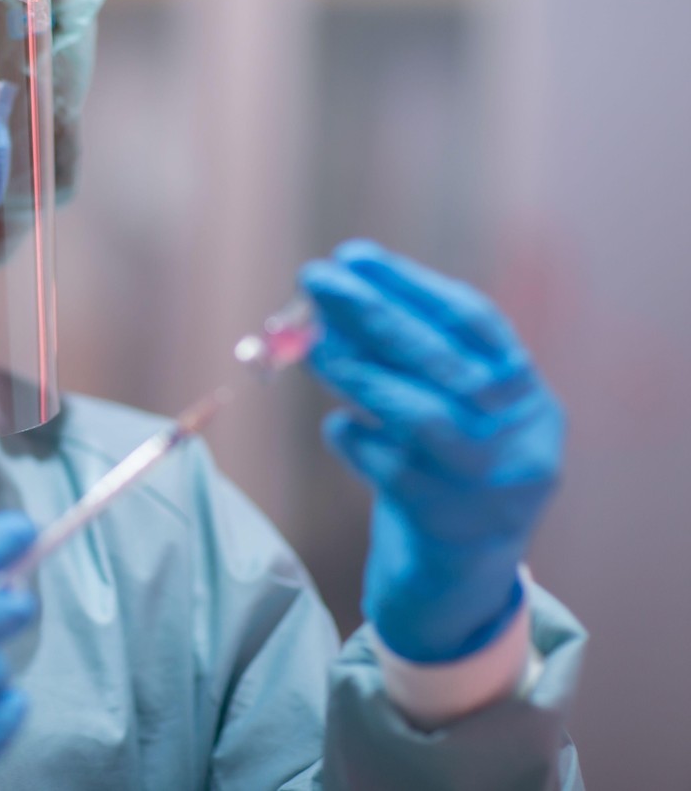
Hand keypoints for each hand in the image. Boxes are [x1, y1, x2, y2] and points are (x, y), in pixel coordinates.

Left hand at [300, 241, 563, 662]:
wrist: (462, 582)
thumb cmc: (442, 474)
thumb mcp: (444, 412)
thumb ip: (402, 361)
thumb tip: (329, 300)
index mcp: (528, 396)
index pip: (474, 321)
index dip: (412, 283)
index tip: (354, 255)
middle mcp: (523, 437)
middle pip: (445, 360)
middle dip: (372, 312)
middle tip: (315, 279)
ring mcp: (492, 486)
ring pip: (420, 414)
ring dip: (357, 372)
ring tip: (308, 346)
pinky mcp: (450, 526)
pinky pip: (390, 469)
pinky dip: (355, 439)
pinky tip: (336, 426)